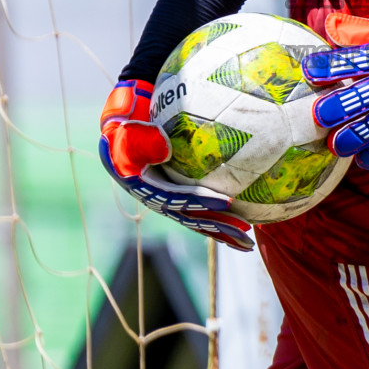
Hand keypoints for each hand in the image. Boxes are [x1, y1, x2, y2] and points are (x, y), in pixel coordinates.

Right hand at [99, 79, 253, 250]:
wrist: (121, 126)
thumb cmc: (126, 126)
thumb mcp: (127, 132)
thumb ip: (143, 141)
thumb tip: (165, 151)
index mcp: (149, 188)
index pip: (180, 198)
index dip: (204, 202)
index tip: (229, 203)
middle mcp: (159, 199)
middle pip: (194, 217)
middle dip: (220, 228)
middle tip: (247, 238)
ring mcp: (169, 198)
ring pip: (199, 218)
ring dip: (222, 230)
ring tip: (248, 242)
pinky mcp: (176, 193)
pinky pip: (200, 208)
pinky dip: (218, 216)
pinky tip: (240, 221)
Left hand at [301, 21, 368, 169]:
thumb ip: (360, 34)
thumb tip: (326, 28)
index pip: (357, 58)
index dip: (331, 65)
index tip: (308, 71)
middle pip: (366, 95)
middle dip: (339, 106)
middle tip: (318, 116)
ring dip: (355, 137)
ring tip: (335, 145)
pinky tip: (361, 158)